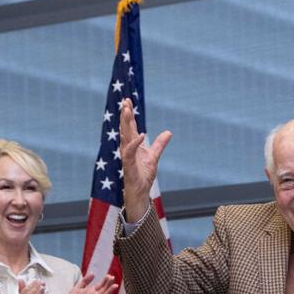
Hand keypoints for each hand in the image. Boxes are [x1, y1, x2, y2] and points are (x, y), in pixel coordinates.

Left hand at [63, 273, 117, 293]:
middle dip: (109, 284)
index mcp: (92, 291)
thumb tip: (93, 273)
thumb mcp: (78, 287)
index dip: (105, 280)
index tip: (109, 275)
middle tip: (113, 278)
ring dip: (109, 292)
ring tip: (115, 286)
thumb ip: (85, 281)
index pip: (101, 285)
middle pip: (104, 290)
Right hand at [119, 98, 172, 222]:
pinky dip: (134, 144)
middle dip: (125, 115)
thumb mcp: (154, 157)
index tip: (127, 100)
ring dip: (125, 123)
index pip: (129, 127)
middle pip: (126, 129)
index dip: (129, 115)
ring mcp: (127, 157)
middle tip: (125, 101)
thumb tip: (168, 132)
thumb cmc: (143, 176)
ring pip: (125, 137)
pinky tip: (140, 135)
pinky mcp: (128, 166)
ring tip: (127, 110)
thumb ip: (159, 144)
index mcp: (132, 146)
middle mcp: (128, 149)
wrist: (140, 193)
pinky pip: (130, 153)